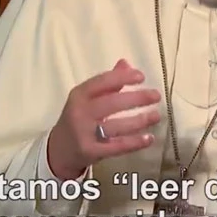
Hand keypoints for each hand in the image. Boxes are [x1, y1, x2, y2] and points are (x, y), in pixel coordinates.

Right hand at [47, 59, 160, 178]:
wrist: (59, 150)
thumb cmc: (78, 118)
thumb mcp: (87, 98)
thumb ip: (108, 82)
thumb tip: (126, 64)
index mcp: (79, 95)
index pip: (102, 82)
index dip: (123, 77)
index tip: (142, 77)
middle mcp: (80, 113)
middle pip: (112, 103)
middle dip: (137, 98)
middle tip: (156, 96)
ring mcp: (84, 134)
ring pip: (117, 125)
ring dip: (140, 120)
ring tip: (156, 116)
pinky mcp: (91, 152)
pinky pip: (117, 146)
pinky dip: (135, 142)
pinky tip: (149, 138)